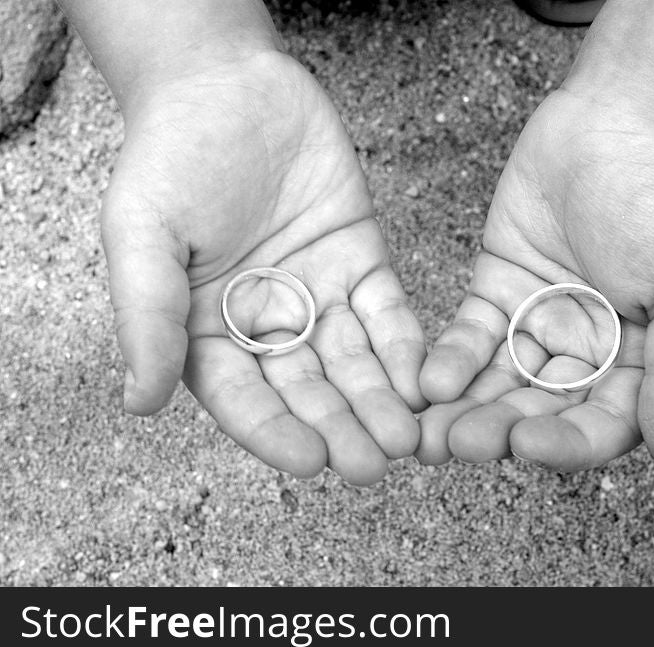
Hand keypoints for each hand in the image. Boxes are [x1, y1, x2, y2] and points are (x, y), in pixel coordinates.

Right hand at [103, 51, 425, 484]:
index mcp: (208, 331)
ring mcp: (318, 296)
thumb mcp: (142, 233)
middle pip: (308, 390)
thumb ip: (147, 315)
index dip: (274, 432)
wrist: (229, 84)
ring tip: (408, 437)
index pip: (244, 397)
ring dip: (382, 401)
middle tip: (374, 463)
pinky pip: (387, 313)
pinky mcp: (362, 264)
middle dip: (341, 427)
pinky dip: (406, 347)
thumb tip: (138, 402)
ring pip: (355, 362)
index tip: (309, 461)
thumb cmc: (170, 156)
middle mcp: (267, 325)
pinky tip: (424, 381)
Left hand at [416, 88, 653, 469]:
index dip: (566, 443)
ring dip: (464, 410)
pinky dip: (449, 360)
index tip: (528, 445)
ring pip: (499, 383)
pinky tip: (428, 380)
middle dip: (499, 431)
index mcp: (644, 364)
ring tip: (424, 432)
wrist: (626, 112)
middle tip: (456, 445)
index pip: (603, 425)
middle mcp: (590, 354)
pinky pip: (471, 336)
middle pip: (541, 411)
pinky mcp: (498, 290)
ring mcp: (540, 323)